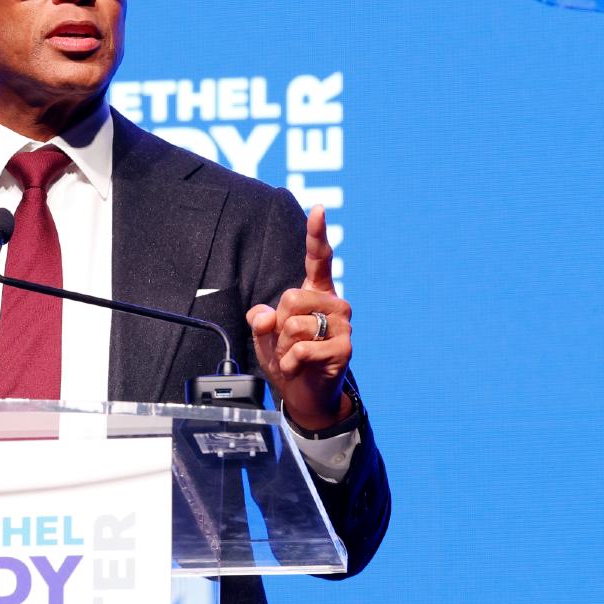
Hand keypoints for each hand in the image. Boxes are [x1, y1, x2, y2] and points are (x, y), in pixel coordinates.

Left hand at [246, 205, 352, 430]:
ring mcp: (342, 325)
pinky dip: (290, 363)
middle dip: (278, 323)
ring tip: (294, 357)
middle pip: (290, 298)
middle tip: (286, 342)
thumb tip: (263, 316)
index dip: (316, 233)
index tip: (318, 209)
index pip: (318, 259)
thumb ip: (260, 320)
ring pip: (294, 324)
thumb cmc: (289, 358)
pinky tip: (298, 368)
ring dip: (284, 346)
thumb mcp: (265, 336)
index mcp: (316, 293)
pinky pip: (302, 349)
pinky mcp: (343, 349)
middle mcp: (334, 304)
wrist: (305, 395)